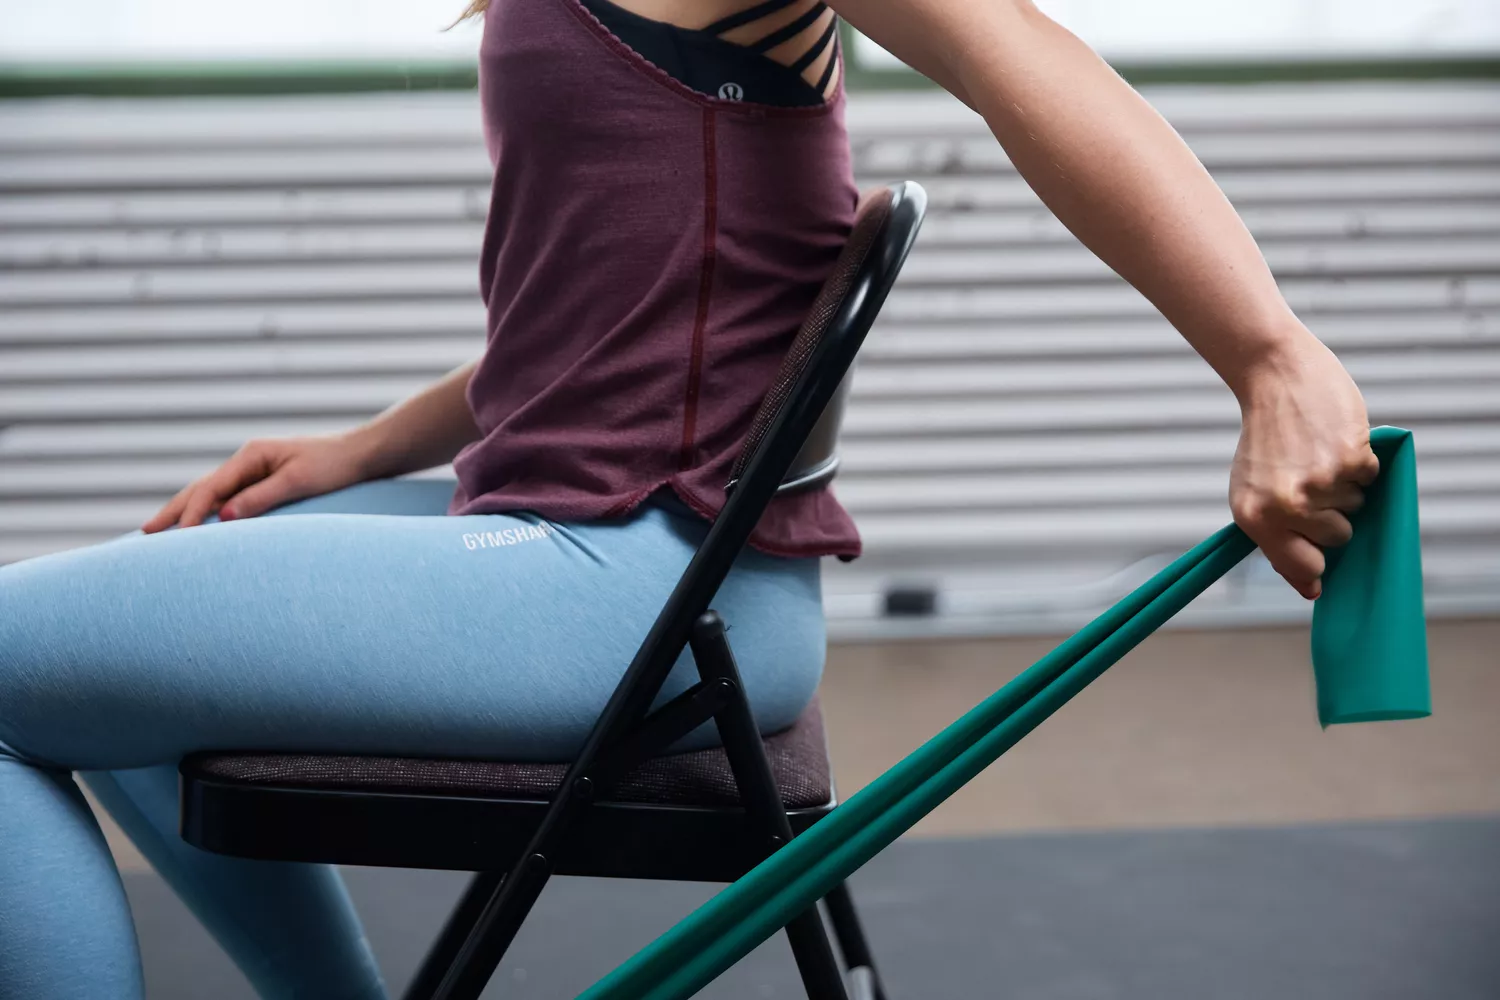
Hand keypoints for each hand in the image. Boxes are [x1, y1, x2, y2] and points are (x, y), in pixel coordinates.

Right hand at [142, 432, 373, 531]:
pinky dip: (210, 514)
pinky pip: (230, 501)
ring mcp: (255, 472)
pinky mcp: (265, 483)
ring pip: (212, 494)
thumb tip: (222, 518)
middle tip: (145, 533)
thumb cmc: (334, 466)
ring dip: (187, 512)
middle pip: (202, 489)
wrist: (362, 455)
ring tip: (160, 532)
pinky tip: (201, 528)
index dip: (191, 512)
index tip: (175, 537)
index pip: (211, 487)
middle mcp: (248, 461)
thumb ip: (262, 498)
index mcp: (252, 456)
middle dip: (174, 511)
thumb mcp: (299, 481)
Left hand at [1228, 336, 1378, 599]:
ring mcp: (1322, 484)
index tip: (1321, 560)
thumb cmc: (1265, 440)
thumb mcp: (1252, 492)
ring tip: (1318, 458)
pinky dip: (1360, 463)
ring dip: (1345, 487)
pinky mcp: (1351, 459)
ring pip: (1358, 509)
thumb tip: (1310, 589)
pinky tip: (1334, 442)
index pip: (1302, 568)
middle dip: (1332, 515)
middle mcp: (1287, 506)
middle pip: (1338, 540)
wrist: (1275, 378)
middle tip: (1310, 482)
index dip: (1317, 565)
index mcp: (1256, 519)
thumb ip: (1277, 539)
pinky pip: (1371, 478)